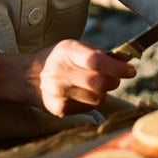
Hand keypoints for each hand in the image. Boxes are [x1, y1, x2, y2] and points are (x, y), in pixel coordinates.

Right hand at [0, 40, 135, 116]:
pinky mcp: (59, 109)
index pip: (96, 60)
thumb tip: (126, 58)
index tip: (131, 70)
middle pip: (99, 83)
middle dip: (114, 81)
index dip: (117, 67)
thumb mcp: (74, 47)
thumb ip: (99, 53)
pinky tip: (81, 93)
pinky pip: (87, 108)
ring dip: (103, 92)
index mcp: (67, 51)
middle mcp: (61, 72)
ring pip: (97, 98)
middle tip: (115, 78)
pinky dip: (91, 101)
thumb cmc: (57, 58)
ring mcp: (59, 93)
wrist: (26, 76)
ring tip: (93, 85)